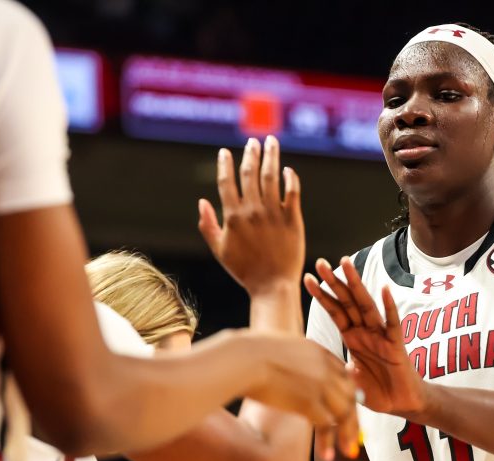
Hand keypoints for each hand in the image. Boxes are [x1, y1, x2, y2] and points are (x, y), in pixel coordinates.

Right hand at [198, 136, 304, 295]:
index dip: (225, 163)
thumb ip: (208, 225)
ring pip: (271, 176)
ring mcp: (274, 213)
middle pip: (250, 173)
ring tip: (271, 142)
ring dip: (270, 156)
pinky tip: (288, 169)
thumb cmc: (245, 270)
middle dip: (250, 153)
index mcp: (233, 216)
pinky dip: (290, 178)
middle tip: (253, 141)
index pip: (226, 181)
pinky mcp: (293, 219)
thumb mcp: (220, 250)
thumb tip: (201, 201)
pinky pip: (292, 192)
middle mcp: (253, 211)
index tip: (225, 151)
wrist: (272, 286)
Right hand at [246, 333, 359, 460]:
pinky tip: (327, 456)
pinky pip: (328, 425)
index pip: (343, 372)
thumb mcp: (279, 348)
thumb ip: (291, 357)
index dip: (348, 391)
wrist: (243, 359)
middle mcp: (325, 366)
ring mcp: (320, 383)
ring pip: (345, 411)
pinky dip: (329, 442)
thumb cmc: (248, 354)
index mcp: (318, 351)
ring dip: (348, 433)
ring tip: (348, 452)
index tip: (352, 404)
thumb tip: (278, 358)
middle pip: (350, 393)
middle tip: (355, 435)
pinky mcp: (310, 401)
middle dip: (353, 416)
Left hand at [304, 257, 427, 417]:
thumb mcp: (347, 380)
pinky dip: (389, 307)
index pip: (335, 311)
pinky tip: (384, 289)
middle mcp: (365, 331)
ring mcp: (380, 335)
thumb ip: (333, 370)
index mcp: (352, 337)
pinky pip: (392, 323)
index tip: (308, 278)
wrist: (401, 404)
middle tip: (321, 262)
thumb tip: (311, 368)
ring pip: (366, 305)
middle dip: (334, 282)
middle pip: (348, 301)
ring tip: (346, 264)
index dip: (322, 295)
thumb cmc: (376, 390)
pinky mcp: (396, 344)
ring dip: (356, 284)